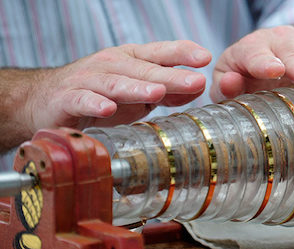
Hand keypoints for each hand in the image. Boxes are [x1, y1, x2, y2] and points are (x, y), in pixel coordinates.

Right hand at [23, 40, 210, 130]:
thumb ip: (168, 92)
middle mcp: (112, 65)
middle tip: (195, 80)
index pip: (161, 52)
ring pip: (116, 83)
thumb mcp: (139, 94)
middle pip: (145, 70)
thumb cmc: (99, 96)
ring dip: (137, 87)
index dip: (183, 52)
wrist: (45, 101)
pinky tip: (108, 108)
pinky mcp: (67, 99)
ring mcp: (88, 80)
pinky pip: (82, 100)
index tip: (205, 58)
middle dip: (172, 75)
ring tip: (158, 91)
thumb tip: (198, 88)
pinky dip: (95, 103)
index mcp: (132, 60)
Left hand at [210, 6, 293, 101]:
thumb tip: (229, 82)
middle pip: (288, 54)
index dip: (265, 65)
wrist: (255, 70)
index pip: (256, 58)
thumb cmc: (241, 81)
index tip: (275, 71)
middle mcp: (275, 42)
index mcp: (249, 52)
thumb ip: (225, 87)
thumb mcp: (227, 85)